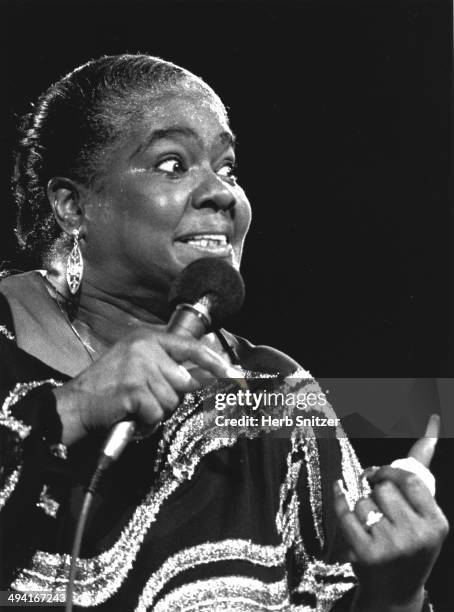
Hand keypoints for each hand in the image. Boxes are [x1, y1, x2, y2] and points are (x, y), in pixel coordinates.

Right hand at [53, 327, 239, 445]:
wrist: (76, 404)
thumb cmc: (108, 387)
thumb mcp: (139, 366)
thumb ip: (170, 367)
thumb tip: (206, 376)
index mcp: (148, 338)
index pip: (191, 348)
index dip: (215, 362)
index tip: (235, 374)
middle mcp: (145, 347)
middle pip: (183, 381)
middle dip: (169, 397)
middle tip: (145, 397)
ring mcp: (139, 366)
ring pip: (172, 400)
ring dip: (156, 410)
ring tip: (134, 405)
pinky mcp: (134, 388)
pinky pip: (157, 413)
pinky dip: (146, 421)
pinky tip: (130, 413)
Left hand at [333, 415, 448, 610]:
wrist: (394, 592)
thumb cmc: (410, 542)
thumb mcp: (424, 513)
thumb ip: (421, 470)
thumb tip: (432, 422)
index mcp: (436, 523)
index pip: (409, 479)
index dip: (390, 471)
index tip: (380, 474)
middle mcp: (416, 536)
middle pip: (383, 488)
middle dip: (376, 491)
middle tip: (380, 509)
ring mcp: (390, 547)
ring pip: (363, 500)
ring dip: (362, 506)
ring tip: (372, 527)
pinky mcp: (365, 554)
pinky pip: (344, 512)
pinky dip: (338, 498)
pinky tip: (338, 490)